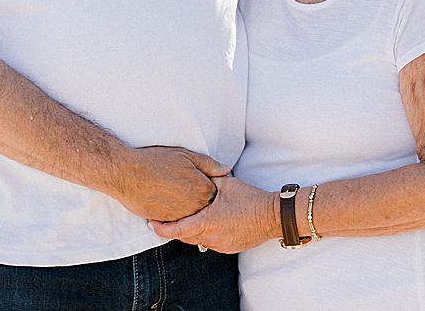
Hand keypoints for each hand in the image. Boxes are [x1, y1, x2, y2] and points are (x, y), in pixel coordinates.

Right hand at [109, 146, 230, 222]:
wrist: (127, 175)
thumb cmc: (155, 162)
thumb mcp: (186, 156)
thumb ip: (209, 164)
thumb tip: (226, 170)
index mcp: (202, 189)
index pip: (216, 192)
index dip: (208, 184)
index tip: (199, 179)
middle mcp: (194, 206)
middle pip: (205, 205)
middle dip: (199, 197)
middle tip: (184, 186)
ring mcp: (180, 216)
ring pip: (191, 214)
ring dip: (187, 206)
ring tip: (174, 192)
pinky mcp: (166, 222)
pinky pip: (176, 220)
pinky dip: (175, 212)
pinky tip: (166, 200)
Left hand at [150, 175, 277, 253]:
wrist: (273, 217)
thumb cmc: (251, 199)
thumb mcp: (227, 184)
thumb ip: (208, 179)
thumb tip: (195, 174)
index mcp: (207, 222)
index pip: (177, 230)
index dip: (161, 228)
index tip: (151, 223)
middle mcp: (211, 238)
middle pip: (184, 237)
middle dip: (174, 228)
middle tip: (165, 218)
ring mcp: (220, 245)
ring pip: (197, 241)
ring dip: (190, 231)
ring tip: (185, 219)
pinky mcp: (229, 248)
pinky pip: (209, 243)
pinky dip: (204, 235)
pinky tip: (205, 224)